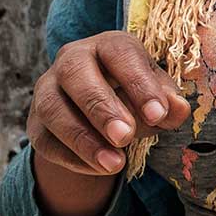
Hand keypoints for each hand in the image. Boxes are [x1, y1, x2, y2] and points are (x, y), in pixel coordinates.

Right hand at [26, 31, 189, 178]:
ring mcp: (47, 90)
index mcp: (108, 45)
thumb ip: (169, 102)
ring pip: (54, 109)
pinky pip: (45, 140)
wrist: (101, 113)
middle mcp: (72, 60)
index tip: (159, 115)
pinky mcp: (36, 122)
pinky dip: (72, 157)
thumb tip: (178, 110)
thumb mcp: (157, 95)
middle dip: (101, 107)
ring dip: (83, 139)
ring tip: (114, 164)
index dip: (139, 84)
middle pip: (76, 75)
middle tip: (125, 136)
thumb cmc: (135, 95)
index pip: (120, 54)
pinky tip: (100, 169)